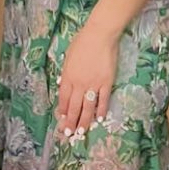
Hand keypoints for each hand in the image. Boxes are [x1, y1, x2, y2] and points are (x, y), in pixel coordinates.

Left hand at [57, 24, 118, 138]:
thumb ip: (66, 72)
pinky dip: (101, 111)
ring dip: (84, 121)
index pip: (63, 99)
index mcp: (68, 77)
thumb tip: (64, 84)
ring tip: (81, 132)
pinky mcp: (106, 82)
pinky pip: (103, 100)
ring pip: (87, 108)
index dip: (62, 111)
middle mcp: (79, 84)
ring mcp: (93, 84)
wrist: (100, 35)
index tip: (62, 120)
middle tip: (68, 134)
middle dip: (70, 122)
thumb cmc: (82, 42)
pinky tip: (99, 119)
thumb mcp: (68, 56)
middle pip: (74, 107)